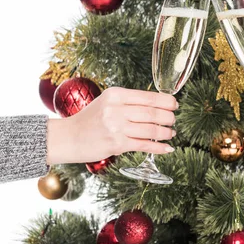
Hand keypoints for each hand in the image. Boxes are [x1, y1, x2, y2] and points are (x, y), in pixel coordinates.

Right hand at [46, 87, 177, 164]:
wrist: (68, 137)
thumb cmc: (90, 119)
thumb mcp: (107, 102)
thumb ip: (128, 102)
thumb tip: (157, 105)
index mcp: (116, 95)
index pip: (148, 97)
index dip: (166, 101)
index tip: (175, 104)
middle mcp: (116, 109)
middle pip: (152, 112)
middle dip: (168, 117)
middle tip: (174, 119)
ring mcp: (116, 127)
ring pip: (150, 129)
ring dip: (165, 132)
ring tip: (171, 133)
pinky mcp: (116, 144)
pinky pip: (144, 145)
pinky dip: (159, 147)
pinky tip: (167, 148)